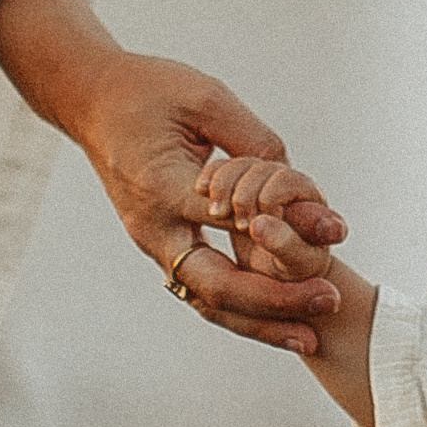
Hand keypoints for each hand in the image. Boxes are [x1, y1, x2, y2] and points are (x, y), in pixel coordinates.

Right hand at [81, 57, 345, 348]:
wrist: (92, 100)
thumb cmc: (150, 91)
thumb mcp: (206, 99)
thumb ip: (253, 141)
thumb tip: (296, 183)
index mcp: (162, 187)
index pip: (231, 222)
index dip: (286, 232)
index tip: (334, 235)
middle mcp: (154, 226)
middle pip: (216, 287)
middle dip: (275, 301)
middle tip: (328, 299)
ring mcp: (154, 241)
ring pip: (207, 301)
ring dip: (259, 322)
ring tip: (309, 336)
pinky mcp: (160, 243)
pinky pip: (201, 287)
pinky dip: (239, 307)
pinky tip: (278, 320)